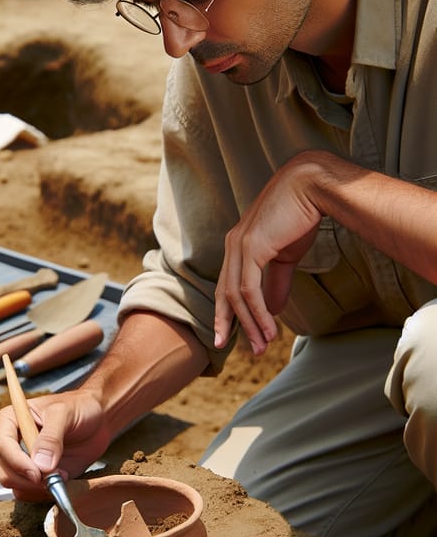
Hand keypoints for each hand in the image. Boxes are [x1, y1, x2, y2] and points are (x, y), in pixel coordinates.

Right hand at [0, 389, 110, 500]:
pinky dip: (46, 493)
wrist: (98, 419)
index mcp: (11, 420)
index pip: (3, 444)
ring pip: (16, 486)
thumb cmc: (79, 407)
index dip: (16, 461)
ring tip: (62, 473)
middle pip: (6, 470)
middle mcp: (13, 442)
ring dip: (38, 488)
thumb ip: (51, 437)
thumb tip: (40, 465)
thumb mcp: (64, 414)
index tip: (37, 472)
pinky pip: (31, 494)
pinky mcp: (37, 476)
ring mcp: (25, 461)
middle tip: (53, 476)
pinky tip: (63, 478)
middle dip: (28, 479)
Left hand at [214, 153, 322, 354]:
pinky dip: (258, 313)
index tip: (229, 335)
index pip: (227, 284)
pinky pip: (249, 289)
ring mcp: (239, 246)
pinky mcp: (251, 248)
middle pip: (225, 293)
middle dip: (231, 324)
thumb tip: (272, 309)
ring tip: (262, 346)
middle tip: (239, 349)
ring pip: (237, 296)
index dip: (227, 312)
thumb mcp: (286, 256)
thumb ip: (277, 282)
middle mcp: (233, 246)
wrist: (312, 187)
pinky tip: (268, 329)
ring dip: (250, 324)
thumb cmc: (301, 216)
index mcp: (238, 246)